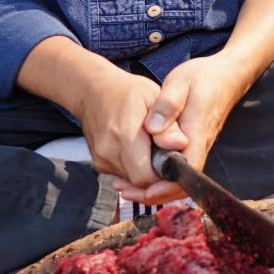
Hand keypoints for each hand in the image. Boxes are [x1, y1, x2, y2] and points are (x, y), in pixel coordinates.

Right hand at [72, 67, 166, 192]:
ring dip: (144, 170)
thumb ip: (169, 124)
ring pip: (130, 180)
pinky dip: (133, 167)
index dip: (163, 175)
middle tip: (166, 156)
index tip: (174, 165)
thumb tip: (180, 144)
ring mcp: (101, 159)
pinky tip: (139, 151)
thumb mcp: (154, 98)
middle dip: (156, 174)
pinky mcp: (98, 163)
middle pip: (138, 181)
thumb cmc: (126, 93)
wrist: (93, 92)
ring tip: (151, 149)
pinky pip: (122, 175)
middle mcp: (109, 150)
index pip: (145, 176)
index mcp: (125, 134)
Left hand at [115, 54, 255, 203]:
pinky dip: (157, 176)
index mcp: (196, 132)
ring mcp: (196, 147)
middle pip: (181, 183)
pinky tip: (137, 169)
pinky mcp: (191, 145)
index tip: (144, 191)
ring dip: (153, 187)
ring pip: (178, 179)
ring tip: (124, 185)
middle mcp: (199, 145)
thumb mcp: (180, 83)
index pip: (187, 171)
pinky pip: (176, 170)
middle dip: (153, 193)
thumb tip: (152, 129)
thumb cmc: (203, 77)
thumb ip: (167, 105)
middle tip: (124, 191)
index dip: (167, 186)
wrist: (225, 75)